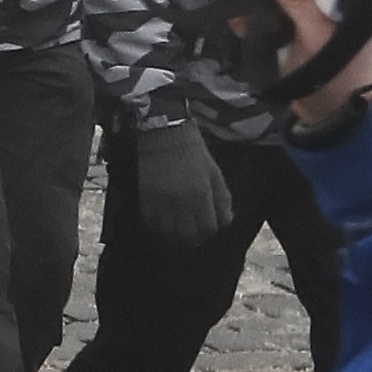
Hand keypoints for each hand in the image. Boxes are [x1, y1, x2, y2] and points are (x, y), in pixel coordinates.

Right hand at [131, 120, 236, 248]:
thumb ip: (222, 199)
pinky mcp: (146, 198)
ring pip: (169, 233)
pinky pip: (152, 222)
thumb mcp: (214, 172)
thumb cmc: (193, 152)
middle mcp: (181, 202)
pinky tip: (165, 221)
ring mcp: (161, 201)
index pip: (208, 228)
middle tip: (195, 232)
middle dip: (195, 238)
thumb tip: (225, 221)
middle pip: (189, 235)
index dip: (210, 231)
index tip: (209, 227)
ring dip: (176, 235)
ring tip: (180, 229)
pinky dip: (159, 226)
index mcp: (201, 194)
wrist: (164, 134)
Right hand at [254, 0, 371, 132]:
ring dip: (256, 2)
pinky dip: (251, 17)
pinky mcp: (291, 31)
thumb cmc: (335, 76)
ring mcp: (308, 16)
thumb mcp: (316, 34)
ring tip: (244, 17)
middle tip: (257, 3)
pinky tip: (239, 23)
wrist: (330, 117)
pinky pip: (267, 14)